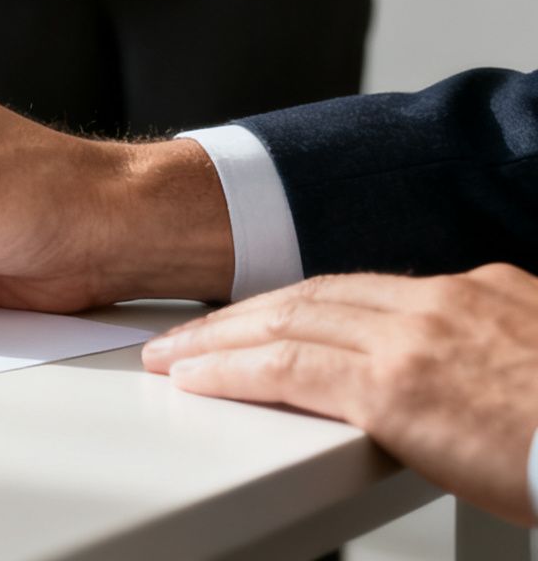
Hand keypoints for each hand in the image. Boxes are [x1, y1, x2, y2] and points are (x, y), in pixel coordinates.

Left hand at [143, 267, 537, 526]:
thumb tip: (456, 373)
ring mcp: (416, 339)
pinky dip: (231, 371)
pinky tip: (196, 379)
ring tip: (173, 354)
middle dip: (242, 312)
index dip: (299, 302)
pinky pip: (287, 370)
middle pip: (314, 293)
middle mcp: (443, 300)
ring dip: (218, 339)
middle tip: (189, 330)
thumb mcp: (536, 355)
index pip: (365, 288)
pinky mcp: (395, 388)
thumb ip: (488, 348)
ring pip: (288, 323)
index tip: (260, 316)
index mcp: (482, 289)